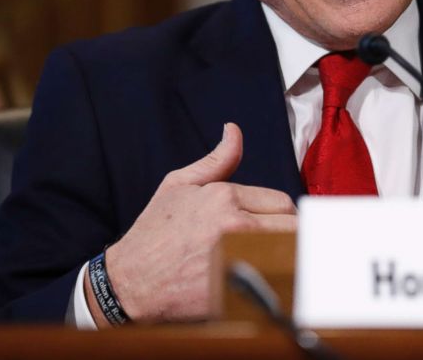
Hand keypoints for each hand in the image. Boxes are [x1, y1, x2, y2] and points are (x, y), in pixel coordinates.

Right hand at [88, 123, 297, 323]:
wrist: (128, 283)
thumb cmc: (153, 233)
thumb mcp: (178, 185)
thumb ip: (216, 160)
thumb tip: (234, 130)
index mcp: (224, 197)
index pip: (282, 203)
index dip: (281, 215)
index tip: (274, 226)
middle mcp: (235, 225)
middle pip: (294, 227)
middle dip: (291, 235)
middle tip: (280, 245)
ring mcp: (237, 259)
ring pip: (291, 254)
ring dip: (290, 258)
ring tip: (277, 263)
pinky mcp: (237, 292)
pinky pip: (278, 285)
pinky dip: (280, 285)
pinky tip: (267, 285)